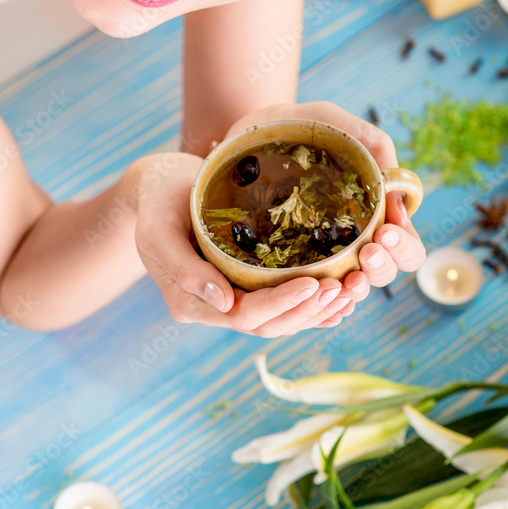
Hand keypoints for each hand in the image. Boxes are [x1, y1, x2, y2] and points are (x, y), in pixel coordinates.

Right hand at [134, 152, 366, 336]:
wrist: (159, 183)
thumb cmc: (157, 197)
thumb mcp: (158, 227)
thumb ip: (183, 267)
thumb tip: (224, 302)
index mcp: (189, 301)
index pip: (244, 316)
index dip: (281, 304)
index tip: (315, 283)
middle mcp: (214, 306)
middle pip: (268, 325)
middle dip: (308, 311)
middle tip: (343, 288)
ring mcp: (232, 296)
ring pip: (280, 319)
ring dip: (317, 310)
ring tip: (351, 290)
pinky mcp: (247, 282)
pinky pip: (283, 303)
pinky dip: (312, 305)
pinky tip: (341, 299)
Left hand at [222, 101, 425, 323]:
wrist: (242, 133)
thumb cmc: (296, 126)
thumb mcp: (338, 123)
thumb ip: (374, 148)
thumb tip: (399, 200)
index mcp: (373, 215)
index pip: (405, 248)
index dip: (403, 247)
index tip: (385, 231)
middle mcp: (351, 243)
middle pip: (383, 274)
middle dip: (382, 268)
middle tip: (367, 251)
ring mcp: (319, 259)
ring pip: (349, 291)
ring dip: (355, 290)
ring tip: (346, 280)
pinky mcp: (285, 268)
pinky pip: (308, 300)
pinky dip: (320, 309)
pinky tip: (321, 304)